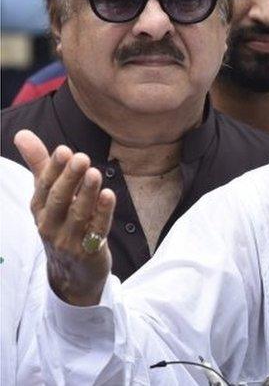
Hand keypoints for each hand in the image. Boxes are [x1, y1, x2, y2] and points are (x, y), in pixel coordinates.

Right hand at [14, 129, 115, 306]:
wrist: (73, 272)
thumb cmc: (62, 224)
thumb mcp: (49, 196)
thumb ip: (40, 165)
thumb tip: (22, 133)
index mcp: (40, 209)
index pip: (44, 187)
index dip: (53, 169)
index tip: (64, 150)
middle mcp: (50, 224)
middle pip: (58, 200)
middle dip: (69, 178)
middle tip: (81, 157)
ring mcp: (68, 240)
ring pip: (78, 214)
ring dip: (86, 193)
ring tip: (95, 173)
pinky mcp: (89, 251)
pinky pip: (96, 230)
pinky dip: (102, 213)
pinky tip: (109, 195)